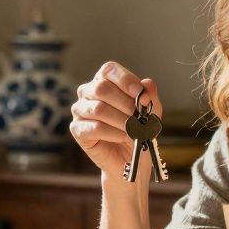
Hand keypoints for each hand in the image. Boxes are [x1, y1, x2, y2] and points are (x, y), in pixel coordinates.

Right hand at [70, 61, 163, 182]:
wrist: (131, 158)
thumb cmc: (139, 130)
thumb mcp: (151, 111)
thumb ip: (150, 96)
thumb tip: (147, 84)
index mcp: (105, 80)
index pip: (109, 70)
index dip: (126, 80)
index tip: (141, 95)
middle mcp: (88, 92)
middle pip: (102, 88)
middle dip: (125, 104)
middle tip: (139, 118)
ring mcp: (80, 110)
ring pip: (98, 109)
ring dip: (121, 121)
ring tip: (134, 130)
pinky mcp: (77, 129)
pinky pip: (94, 127)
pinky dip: (113, 133)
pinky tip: (122, 137)